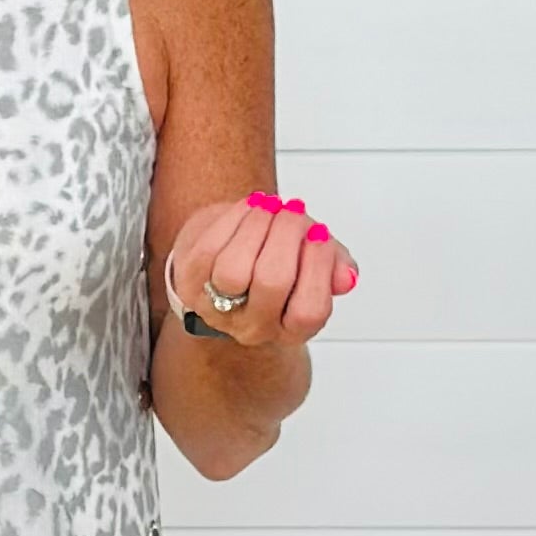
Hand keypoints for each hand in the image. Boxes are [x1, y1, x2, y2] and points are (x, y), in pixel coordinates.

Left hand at [161, 190, 355, 348]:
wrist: (228, 251)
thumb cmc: (274, 257)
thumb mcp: (312, 262)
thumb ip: (334, 268)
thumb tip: (345, 276)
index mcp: (290, 328)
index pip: (309, 311)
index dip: (318, 267)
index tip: (319, 234)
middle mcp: (253, 328)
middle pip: (272, 283)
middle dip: (288, 235)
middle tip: (295, 211)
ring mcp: (217, 309)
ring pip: (235, 269)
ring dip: (258, 226)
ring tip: (272, 206)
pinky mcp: (190, 283)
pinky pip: (210, 249)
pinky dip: (234, 220)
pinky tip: (251, 207)